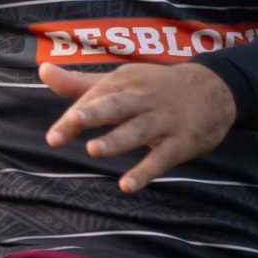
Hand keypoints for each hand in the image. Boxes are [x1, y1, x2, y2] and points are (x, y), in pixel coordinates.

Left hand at [39, 61, 238, 194]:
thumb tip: (42, 71)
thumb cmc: (156, 88)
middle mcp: (143, 98)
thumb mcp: (120, 81)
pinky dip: (145, 172)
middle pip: (116, 105)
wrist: (214, 90)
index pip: (95, 99)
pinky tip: (127, 186)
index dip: (74, 119)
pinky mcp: (181, 142)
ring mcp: (164, 120)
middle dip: (94, 114)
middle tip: (73, 123)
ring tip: (93, 150)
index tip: (54, 138)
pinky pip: (161, 158)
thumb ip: (80, 83)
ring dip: (117, 140)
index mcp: (125, 82)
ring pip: (138, 130)